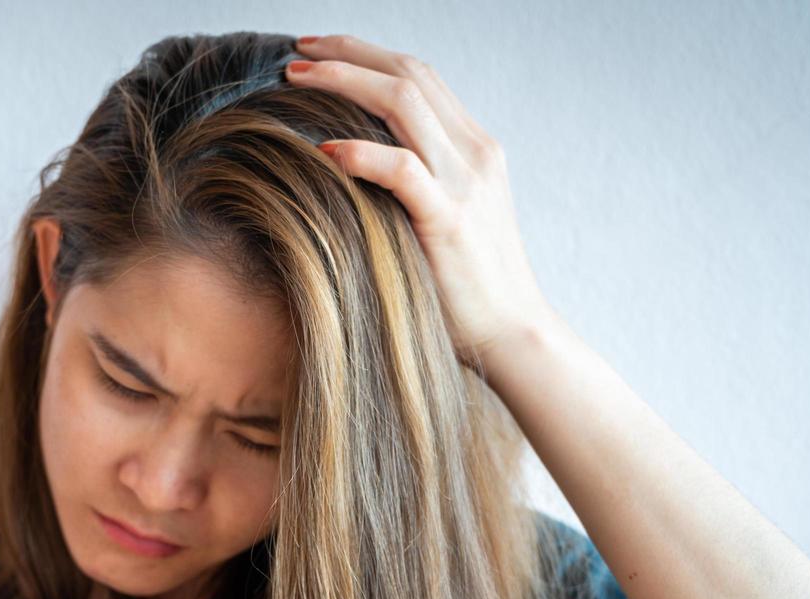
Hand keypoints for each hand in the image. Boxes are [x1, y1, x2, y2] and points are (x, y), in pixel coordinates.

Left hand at [285, 34, 559, 370]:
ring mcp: (465, 182)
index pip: (419, 76)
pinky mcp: (450, 219)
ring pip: (404, 102)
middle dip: (348, 54)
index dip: (366, 55)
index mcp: (473, 148)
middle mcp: (474, 153)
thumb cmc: (467, 288)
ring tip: (297, 80)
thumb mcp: (444, 220)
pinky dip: (359, 152)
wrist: (512, 334)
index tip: (318, 53)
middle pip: (409, 74)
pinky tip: (323, 149)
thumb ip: (414, 186)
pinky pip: (402, 168)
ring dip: (345, 82)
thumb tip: (351, 170)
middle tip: (296, 54)